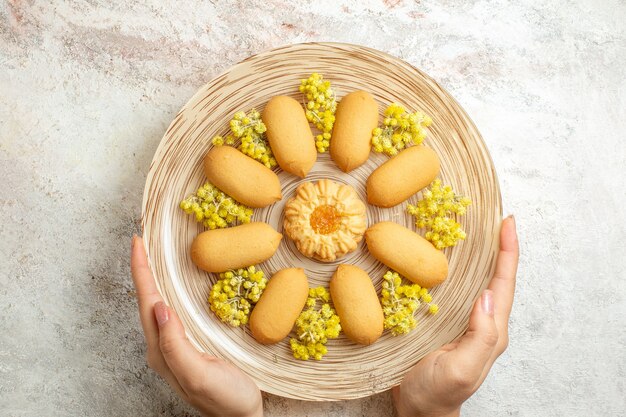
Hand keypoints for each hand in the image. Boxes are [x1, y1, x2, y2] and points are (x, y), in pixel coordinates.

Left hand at [130, 236, 262, 416]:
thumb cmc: (226, 400)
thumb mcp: (199, 374)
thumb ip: (176, 344)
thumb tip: (159, 307)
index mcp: (163, 350)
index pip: (147, 302)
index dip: (141, 271)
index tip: (137, 242)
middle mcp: (163, 347)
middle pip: (147, 301)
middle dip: (142, 270)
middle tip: (142, 242)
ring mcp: (175, 347)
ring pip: (157, 306)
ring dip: (152, 279)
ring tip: (152, 257)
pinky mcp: (189, 347)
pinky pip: (172, 313)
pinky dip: (168, 292)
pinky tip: (173, 287)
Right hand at [393, 216, 518, 416]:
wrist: (418, 411)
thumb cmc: (437, 393)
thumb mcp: (461, 369)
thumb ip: (480, 337)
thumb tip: (486, 296)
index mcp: (490, 331)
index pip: (503, 284)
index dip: (508, 252)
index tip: (508, 222)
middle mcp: (480, 321)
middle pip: (493, 277)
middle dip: (496, 246)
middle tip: (491, 216)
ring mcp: (461, 321)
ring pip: (473, 281)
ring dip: (475, 254)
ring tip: (471, 228)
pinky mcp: (443, 321)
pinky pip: (452, 289)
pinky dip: (450, 269)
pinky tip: (440, 256)